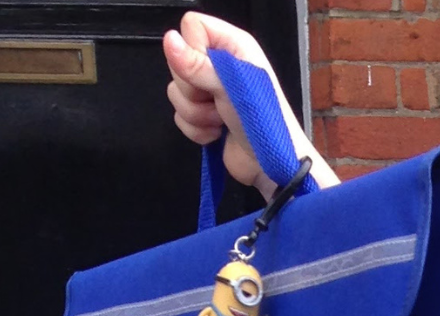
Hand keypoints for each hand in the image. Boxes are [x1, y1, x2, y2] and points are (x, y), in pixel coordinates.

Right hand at [162, 12, 338, 197]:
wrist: (270, 164)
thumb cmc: (264, 121)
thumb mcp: (231, 87)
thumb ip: (197, 64)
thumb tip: (169, 40)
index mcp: (233, 46)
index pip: (192, 26)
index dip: (192, 49)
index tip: (208, 71)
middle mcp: (220, 64)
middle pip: (178, 60)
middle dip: (193, 88)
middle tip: (217, 100)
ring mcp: (210, 91)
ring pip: (176, 92)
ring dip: (196, 113)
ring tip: (221, 119)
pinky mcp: (203, 116)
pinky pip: (179, 116)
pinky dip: (196, 129)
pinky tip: (216, 133)